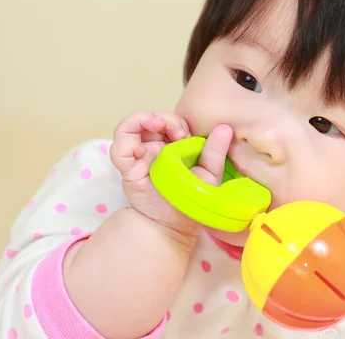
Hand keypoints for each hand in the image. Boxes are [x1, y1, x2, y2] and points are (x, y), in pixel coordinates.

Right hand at [110, 110, 233, 237]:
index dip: (177, 121)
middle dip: (164, 118)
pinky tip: (141, 147)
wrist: (177, 227)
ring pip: (129, 127)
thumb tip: (226, 128)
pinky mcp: (129, 170)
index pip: (169, 121)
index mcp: (172, 147)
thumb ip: (216, 152)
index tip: (188, 134)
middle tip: (179, 132)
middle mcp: (154, 149)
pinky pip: (118, 151)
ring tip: (157, 124)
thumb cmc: (193, 201)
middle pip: (150, 119)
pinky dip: (125, 141)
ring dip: (141, 119)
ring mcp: (140, 158)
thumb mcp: (210, 175)